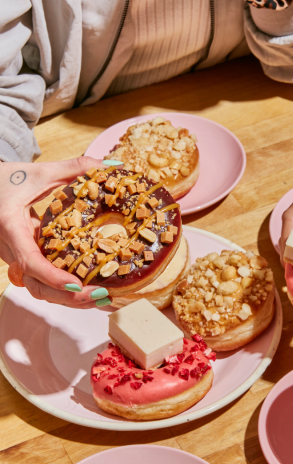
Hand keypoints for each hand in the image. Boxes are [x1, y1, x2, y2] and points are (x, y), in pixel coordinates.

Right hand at [0, 157, 114, 307]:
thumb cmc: (7, 178)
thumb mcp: (38, 172)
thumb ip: (74, 168)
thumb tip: (110, 164)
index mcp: (10, 227)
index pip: (30, 260)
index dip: (53, 277)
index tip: (77, 284)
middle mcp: (10, 249)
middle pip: (36, 286)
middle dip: (67, 297)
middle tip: (100, 297)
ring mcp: (16, 258)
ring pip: (38, 289)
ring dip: (68, 300)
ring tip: (100, 299)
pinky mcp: (24, 261)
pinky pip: (42, 283)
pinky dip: (64, 292)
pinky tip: (89, 292)